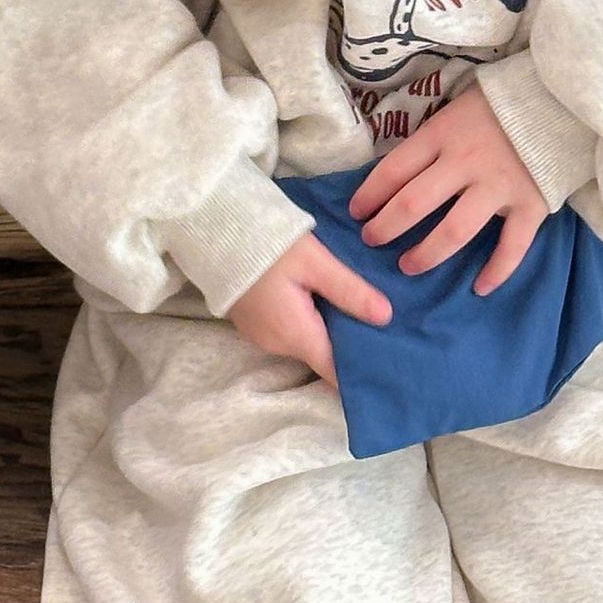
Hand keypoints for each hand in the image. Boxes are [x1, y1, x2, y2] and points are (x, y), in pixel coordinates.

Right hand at [225, 232, 391, 390]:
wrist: (212, 229)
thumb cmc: (266, 244)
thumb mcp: (315, 262)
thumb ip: (350, 291)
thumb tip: (387, 318)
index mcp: (297, 335)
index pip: (336, 373)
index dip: (363, 373)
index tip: (390, 367)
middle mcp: (278, 345)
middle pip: (323, 355)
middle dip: (349, 342)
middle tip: (380, 322)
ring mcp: (261, 335)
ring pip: (306, 340)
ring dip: (327, 327)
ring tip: (353, 305)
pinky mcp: (252, 322)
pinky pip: (288, 330)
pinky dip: (306, 319)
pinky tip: (318, 297)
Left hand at [347, 84, 548, 294]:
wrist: (558, 99)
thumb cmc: (496, 108)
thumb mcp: (452, 111)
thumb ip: (429, 142)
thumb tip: (393, 174)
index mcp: (441, 135)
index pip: (393, 170)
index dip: (369, 195)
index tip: (355, 212)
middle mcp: (465, 162)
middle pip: (414, 203)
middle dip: (386, 228)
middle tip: (371, 241)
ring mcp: (499, 186)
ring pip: (454, 231)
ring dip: (426, 254)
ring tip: (407, 266)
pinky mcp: (532, 204)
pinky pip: (512, 246)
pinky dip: (497, 271)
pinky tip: (479, 288)